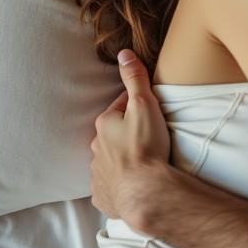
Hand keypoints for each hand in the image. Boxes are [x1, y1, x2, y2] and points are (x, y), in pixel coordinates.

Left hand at [90, 49, 170, 227]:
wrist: (144, 191)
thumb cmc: (146, 146)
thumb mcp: (144, 104)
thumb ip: (135, 79)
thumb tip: (123, 54)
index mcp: (104, 124)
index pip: (121, 106)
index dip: (138, 105)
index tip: (152, 108)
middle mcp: (96, 148)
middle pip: (113, 133)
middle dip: (127, 131)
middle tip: (149, 134)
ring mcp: (98, 173)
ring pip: (110, 159)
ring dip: (123, 156)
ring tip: (142, 159)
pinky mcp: (103, 194)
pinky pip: (109, 184)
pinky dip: (118, 182)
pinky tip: (131, 183)